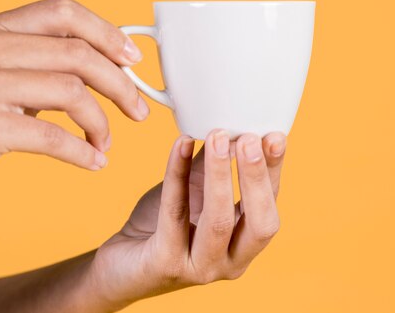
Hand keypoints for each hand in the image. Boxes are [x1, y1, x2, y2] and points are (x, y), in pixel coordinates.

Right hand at [0, 0, 148, 211]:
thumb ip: (44, 62)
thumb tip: (112, 64)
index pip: (64, 11)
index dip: (108, 33)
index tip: (133, 60)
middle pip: (78, 54)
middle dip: (121, 85)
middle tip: (139, 110)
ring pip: (72, 92)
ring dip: (102, 123)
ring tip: (107, 142)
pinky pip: (53, 138)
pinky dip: (83, 152)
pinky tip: (94, 162)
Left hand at [88, 130, 285, 309]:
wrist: (120, 266)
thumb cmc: (161, 228)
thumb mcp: (193, 193)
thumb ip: (212, 167)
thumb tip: (228, 126)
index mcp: (244, 244)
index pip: (270, 206)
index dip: (274, 170)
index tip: (275, 136)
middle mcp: (231, 262)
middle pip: (260, 223)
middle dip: (256, 177)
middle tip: (249, 138)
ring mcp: (200, 268)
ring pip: (219, 221)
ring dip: (220, 174)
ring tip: (217, 137)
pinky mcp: (166, 264)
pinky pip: (175, 213)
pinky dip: (178, 173)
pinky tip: (181, 145)